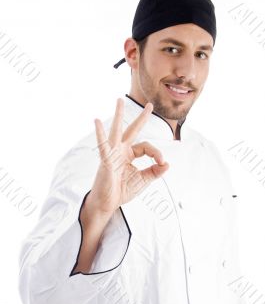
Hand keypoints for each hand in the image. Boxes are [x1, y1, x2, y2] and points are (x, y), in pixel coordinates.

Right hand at [87, 98, 168, 214]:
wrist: (108, 203)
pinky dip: (100, 133)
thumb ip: (154, 172)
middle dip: (141, 118)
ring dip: (119, 115)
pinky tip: (97, 121)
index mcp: (129, 154)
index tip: (162, 162)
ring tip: (119, 100)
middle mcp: (121, 150)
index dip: (156, 152)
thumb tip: (167, 164)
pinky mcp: (106, 160)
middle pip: (132, 130)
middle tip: (150, 105)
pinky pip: (103, 145)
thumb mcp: (143, 180)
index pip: (146, 147)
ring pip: (117, 131)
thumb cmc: (121, 191)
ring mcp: (112, 153)